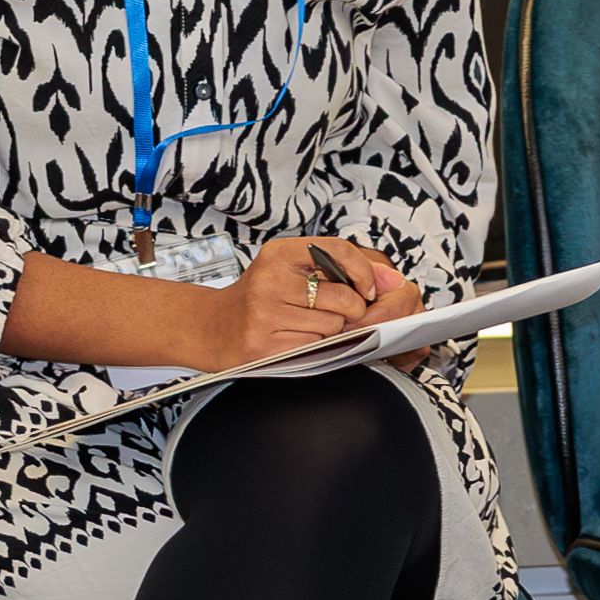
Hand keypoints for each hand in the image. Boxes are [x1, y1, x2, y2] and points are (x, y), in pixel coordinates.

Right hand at [196, 236, 392, 369]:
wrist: (211, 327)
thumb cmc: (257, 298)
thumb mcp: (289, 269)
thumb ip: (337, 268)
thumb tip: (389, 279)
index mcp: (279, 254)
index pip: (338, 251)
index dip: (363, 271)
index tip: (368, 288)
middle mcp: (270, 279)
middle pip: (343, 298)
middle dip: (348, 311)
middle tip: (332, 313)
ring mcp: (265, 313)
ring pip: (332, 327)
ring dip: (328, 332)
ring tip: (303, 326)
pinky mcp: (264, 344)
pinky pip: (314, 349)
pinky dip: (313, 349)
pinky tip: (293, 340)